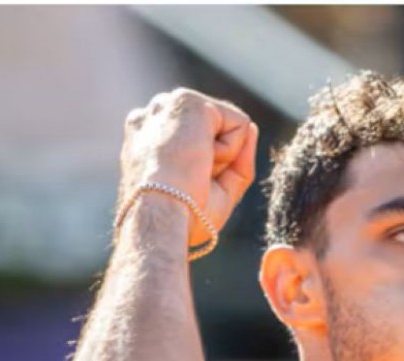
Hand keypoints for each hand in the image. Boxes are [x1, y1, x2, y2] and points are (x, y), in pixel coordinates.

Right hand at [119, 89, 258, 247]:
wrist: (159, 216)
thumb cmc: (181, 213)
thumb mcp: (216, 188)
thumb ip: (237, 158)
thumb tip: (252, 127)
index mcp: (151, 133)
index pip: (203, 139)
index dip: (210, 166)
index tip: (183, 184)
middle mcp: (157, 113)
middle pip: (219, 131)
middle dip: (218, 159)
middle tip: (190, 179)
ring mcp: (170, 104)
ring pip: (229, 127)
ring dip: (223, 156)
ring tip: (194, 169)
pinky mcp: (188, 101)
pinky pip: (240, 124)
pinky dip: (231, 150)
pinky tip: (201, 160)